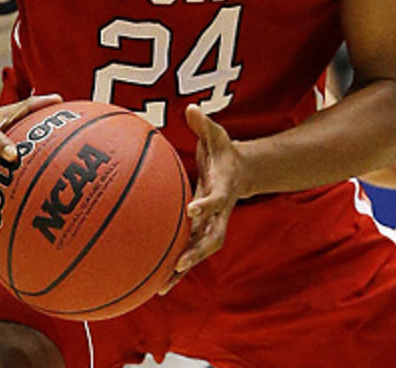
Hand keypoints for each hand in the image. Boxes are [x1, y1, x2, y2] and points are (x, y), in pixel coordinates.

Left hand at [161, 105, 242, 292]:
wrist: (241, 171)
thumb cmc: (224, 151)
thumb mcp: (218, 135)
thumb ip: (205, 124)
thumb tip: (192, 108)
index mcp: (224, 189)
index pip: (217, 199)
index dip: (206, 205)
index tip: (192, 209)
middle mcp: (221, 212)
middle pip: (212, 238)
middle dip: (197, 251)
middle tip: (179, 262)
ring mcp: (212, 224)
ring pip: (200, 252)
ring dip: (183, 269)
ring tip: (162, 286)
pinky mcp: (202, 230)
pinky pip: (189, 251)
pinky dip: (175, 267)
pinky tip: (154, 283)